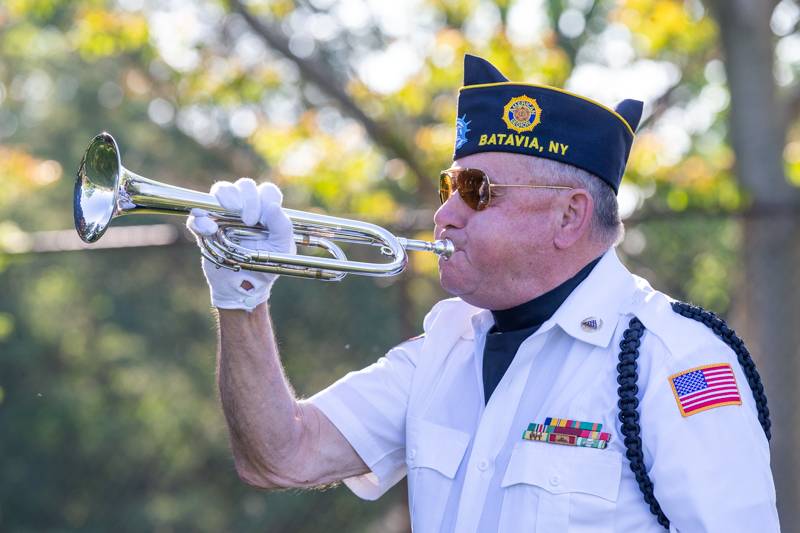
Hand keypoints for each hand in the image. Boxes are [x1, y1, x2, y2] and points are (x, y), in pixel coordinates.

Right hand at [187, 177, 295, 310]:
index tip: (261, 219)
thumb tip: (273, 206)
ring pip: (220, 190)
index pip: (267, 191)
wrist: (245, 288)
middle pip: (244, 186)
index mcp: (266, 211)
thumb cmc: (266, 266)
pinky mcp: (206, 228)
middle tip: (248, 220)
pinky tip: (210, 231)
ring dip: (223, 197)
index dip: (264, 199)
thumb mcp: (281, 250)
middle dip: (245, 197)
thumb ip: (282, 228)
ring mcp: (225, 216)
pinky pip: (197, 216)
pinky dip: (201, 219)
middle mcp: (246, 208)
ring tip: (230, 214)